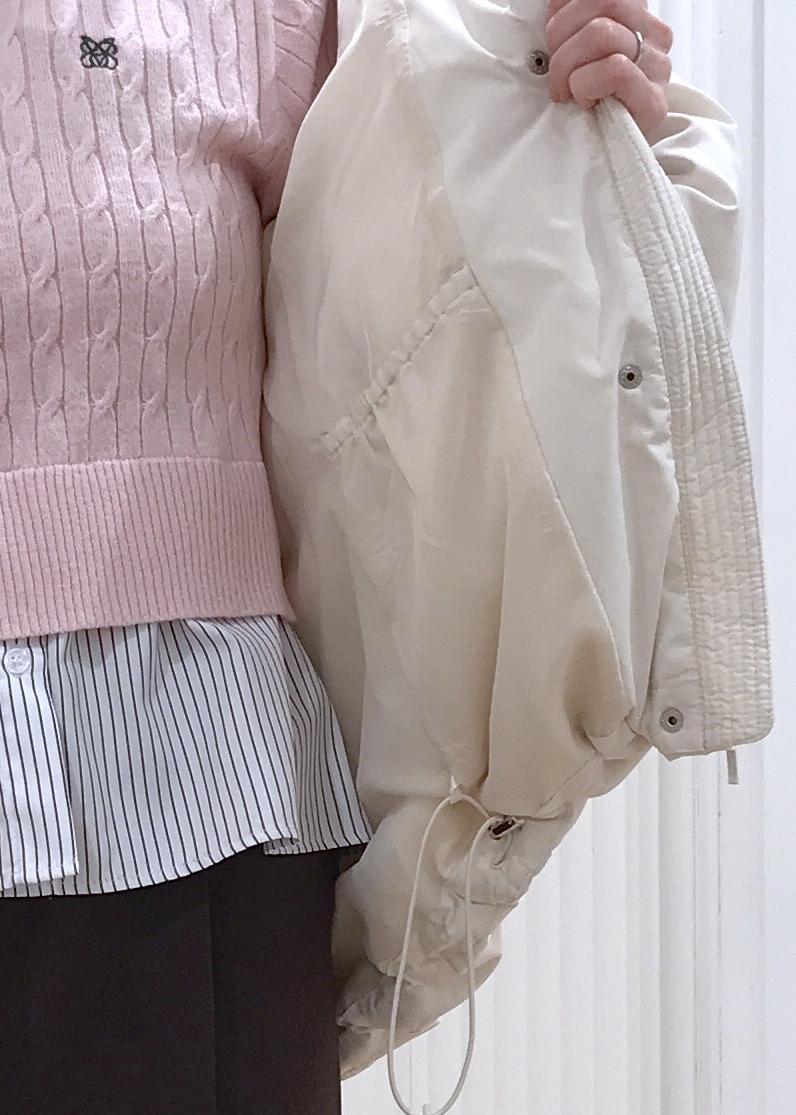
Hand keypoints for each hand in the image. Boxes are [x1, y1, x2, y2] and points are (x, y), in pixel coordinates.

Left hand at [545, 0, 673, 136]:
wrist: (603, 159)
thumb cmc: (583, 102)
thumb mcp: (573, 49)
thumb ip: (570, 20)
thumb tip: (551, 2)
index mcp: (635, 14)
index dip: (566, 10)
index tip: (553, 40)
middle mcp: (654, 34)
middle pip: (600, 5)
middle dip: (560, 40)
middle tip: (555, 75)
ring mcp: (658, 66)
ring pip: (602, 32)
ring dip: (567, 66)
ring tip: (566, 91)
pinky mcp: (655, 101)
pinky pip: (615, 69)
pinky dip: (586, 84)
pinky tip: (583, 101)